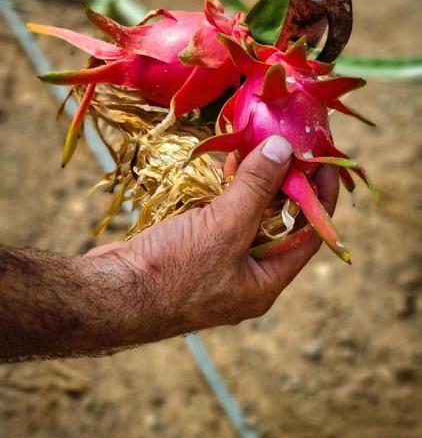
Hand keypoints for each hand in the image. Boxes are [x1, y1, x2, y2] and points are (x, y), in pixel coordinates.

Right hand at [87, 137, 338, 342]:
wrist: (109, 294)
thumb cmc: (172, 272)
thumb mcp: (224, 228)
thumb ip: (256, 189)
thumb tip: (284, 149)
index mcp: (264, 283)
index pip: (309, 235)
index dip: (321, 197)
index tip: (324, 159)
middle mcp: (245, 276)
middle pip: (278, 223)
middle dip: (283, 184)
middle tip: (289, 143)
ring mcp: (216, 263)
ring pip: (246, 217)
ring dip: (252, 183)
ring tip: (258, 144)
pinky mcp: (190, 250)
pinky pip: (218, 216)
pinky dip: (224, 192)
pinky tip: (223, 165)